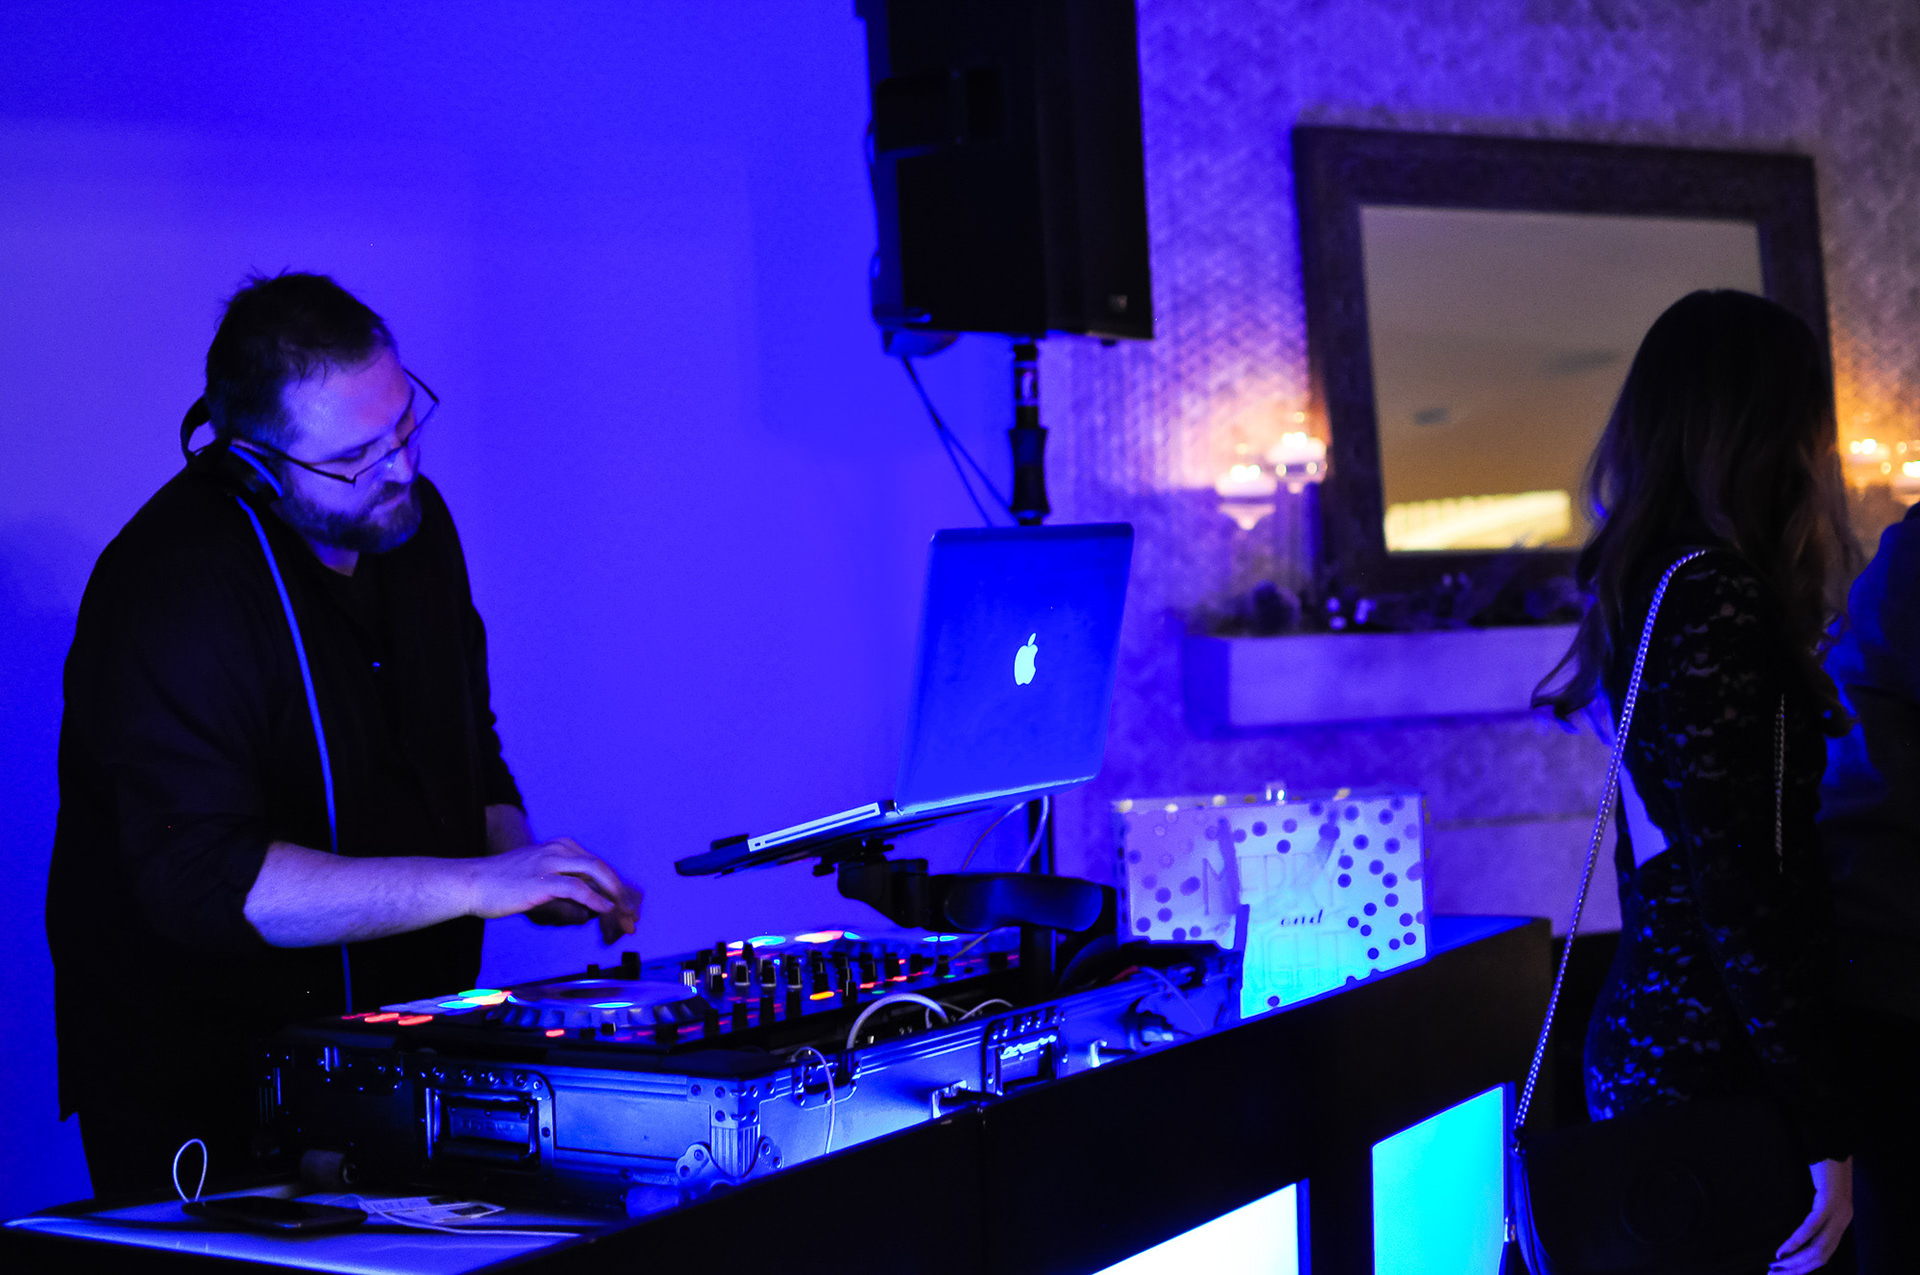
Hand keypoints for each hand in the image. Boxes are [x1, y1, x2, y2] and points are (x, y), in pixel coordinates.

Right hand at [466, 837, 641, 940]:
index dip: (617, 887)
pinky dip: (595, 899)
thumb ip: (566, 891)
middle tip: (633, 915)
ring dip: (615, 896)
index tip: (628, 907)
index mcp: (562, 847)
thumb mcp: (541, 881)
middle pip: (603, 868)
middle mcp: (560, 849)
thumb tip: (588, 911)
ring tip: (625, 915)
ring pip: (596, 873)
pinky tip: (604, 910)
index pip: (599, 865)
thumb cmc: (504, 885)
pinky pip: (576, 887)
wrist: (472, 883)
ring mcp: (550, 862)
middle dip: (622, 892)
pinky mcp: (541, 880)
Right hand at [1771, 1157, 1850, 1273]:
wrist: (1834, 1146)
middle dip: (1796, 1270)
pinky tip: (1782, 1250)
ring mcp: (1838, 1214)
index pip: (1824, 1255)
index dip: (1803, 1267)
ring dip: (1795, 1261)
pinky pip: (1811, 1228)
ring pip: (1818, 1248)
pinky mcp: (1829, 1203)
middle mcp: (1842, 1222)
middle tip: (1774, 1274)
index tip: (1783, 1272)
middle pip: (1820, 1257)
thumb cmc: (1824, 1167)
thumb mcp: (1821, 1194)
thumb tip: (1800, 1229)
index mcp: (1841, 1222)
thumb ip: (1817, 1212)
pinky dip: (1796, 1241)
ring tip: (1775, 1266)